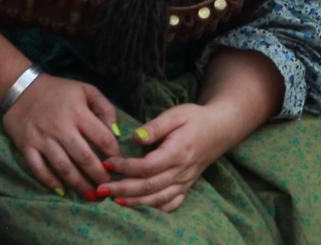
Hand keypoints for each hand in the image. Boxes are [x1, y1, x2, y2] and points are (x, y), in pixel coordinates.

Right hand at [0, 73, 118, 195]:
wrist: (20, 89)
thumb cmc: (59, 90)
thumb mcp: (87, 90)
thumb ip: (105, 109)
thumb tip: (116, 133)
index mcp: (79, 112)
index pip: (102, 137)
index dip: (114, 154)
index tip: (121, 165)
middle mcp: (61, 127)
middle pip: (84, 156)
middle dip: (98, 175)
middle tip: (108, 188)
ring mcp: (42, 138)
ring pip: (63, 166)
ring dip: (78, 183)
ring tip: (91, 195)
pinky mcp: (26, 147)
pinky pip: (38, 168)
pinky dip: (50, 181)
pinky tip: (62, 191)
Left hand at [100, 102, 243, 212]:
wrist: (220, 129)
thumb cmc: (195, 119)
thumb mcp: (176, 114)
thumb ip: (155, 126)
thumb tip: (135, 138)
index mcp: (178, 152)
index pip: (147, 166)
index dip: (125, 167)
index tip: (107, 162)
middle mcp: (182, 171)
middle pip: (148, 187)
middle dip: (121, 189)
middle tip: (100, 188)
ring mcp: (184, 182)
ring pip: (156, 199)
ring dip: (133, 202)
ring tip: (112, 198)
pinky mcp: (185, 187)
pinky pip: (169, 204)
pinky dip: (153, 207)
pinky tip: (138, 204)